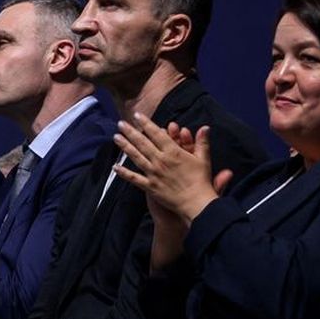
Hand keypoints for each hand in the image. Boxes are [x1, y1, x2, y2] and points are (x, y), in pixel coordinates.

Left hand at [112, 116, 233, 223]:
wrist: (196, 203)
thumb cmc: (201, 181)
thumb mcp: (203, 159)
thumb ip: (202, 142)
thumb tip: (205, 127)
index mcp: (173, 152)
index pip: (157, 134)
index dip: (146, 123)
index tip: (137, 115)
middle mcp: (160, 160)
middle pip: (142, 143)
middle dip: (130, 132)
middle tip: (120, 123)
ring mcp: (153, 173)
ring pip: (136, 156)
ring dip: (125, 146)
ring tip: (115, 137)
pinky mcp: (150, 186)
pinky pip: (134, 178)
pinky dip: (123, 173)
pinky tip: (114, 167)